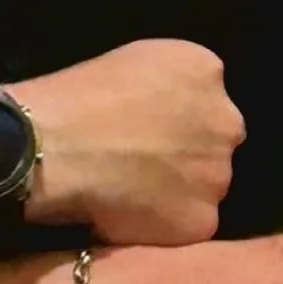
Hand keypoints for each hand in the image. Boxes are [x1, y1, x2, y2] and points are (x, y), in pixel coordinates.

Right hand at [15, 39, 244, 246]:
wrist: (57, 146)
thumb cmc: (80, 94)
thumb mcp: (136, 59)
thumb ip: (168, 82)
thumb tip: (168, 109)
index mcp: (205, 70)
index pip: (207, 95)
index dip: (178, 115)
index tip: (150, 126)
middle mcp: (225, 122)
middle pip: (214, 141)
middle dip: (189, 152)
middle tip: (145, 161)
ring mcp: (218, 174)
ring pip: (205, 184)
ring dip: (180, 189)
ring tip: (132, 191)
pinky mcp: (202, 220)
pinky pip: (189, 224)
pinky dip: (165, 224)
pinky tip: (130, 215)